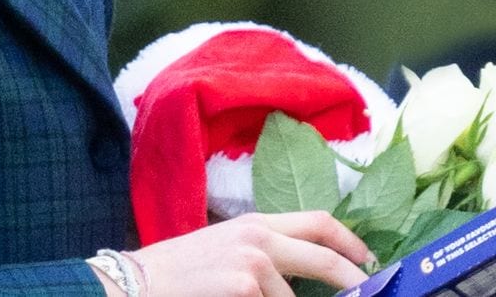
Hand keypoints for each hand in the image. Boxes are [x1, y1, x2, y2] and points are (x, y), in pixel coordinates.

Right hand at [124, 211, 369, 296]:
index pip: (318, 221)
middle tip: (372, 296)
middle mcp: (259, 237)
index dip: (352, 242)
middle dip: (357, 283)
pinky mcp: (246, 287)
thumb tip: (302, 278)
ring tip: (241, 296)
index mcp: (255, 224)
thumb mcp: (225, 251)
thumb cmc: (179, 272)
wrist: (138, 284)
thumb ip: (265, 256)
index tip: (372, 263)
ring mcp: (254, 263)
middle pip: (327, 257)